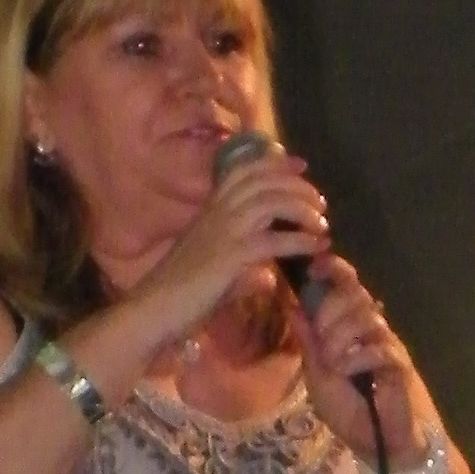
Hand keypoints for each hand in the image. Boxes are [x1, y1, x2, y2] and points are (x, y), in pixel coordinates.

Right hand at [130, 147, 329, 345]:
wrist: (152, 310)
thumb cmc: (179, 297)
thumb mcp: (214, 274)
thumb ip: (244, 271)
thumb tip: (268, 277)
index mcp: (210, 211)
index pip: (244, 171)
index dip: (275, 163)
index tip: (300, 165)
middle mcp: (217, 213)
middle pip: (264, 180)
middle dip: (297, 186)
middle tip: (320, 202)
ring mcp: (224, 231)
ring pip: (272, 201)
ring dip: (303, 208)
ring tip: (321, 223)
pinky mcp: (232, 255)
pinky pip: (275, 239)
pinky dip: (301, 241)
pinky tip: (316, 246)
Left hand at [289, 256, 424, 461]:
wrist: (380, 444)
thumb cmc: (350, 411)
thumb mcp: (318, 376)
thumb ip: (308, 343)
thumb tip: (292, 306)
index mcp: (349, 327)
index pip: (347, 284)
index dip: (334, 269)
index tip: (315, 266)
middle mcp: (371, 328)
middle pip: (355, 294)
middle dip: (331, 309)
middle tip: (321, 338)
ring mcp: (387, 344)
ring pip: (366, 317)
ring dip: (341, 335)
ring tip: (333, 361)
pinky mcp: (400, 364)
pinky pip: (380, 347)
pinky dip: (358, 356)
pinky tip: (348, 370)